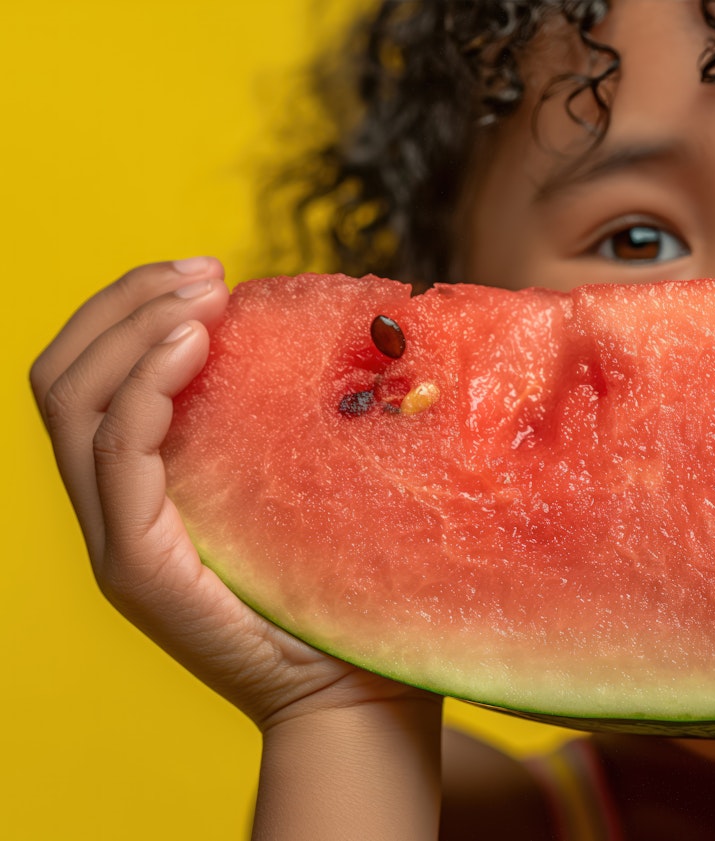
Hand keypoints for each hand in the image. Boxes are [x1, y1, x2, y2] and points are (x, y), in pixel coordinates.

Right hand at [31, 260, 436, 729]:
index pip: (88, 375)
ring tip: (201, 296)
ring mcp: (118, 542)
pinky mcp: (140, 568)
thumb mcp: (306, 485)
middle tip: (205, 270)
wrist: (356, 694)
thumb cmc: (345, 587)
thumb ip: (282, 423)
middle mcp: (113, 511)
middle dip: (124, 303)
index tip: (209, 272)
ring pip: (71, 405)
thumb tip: (321, 330)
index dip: (129, 308)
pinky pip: (115, 457)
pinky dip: (144, 388)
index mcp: (142, 487)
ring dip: (132, 330)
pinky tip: (194, 345)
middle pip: (61, 378)